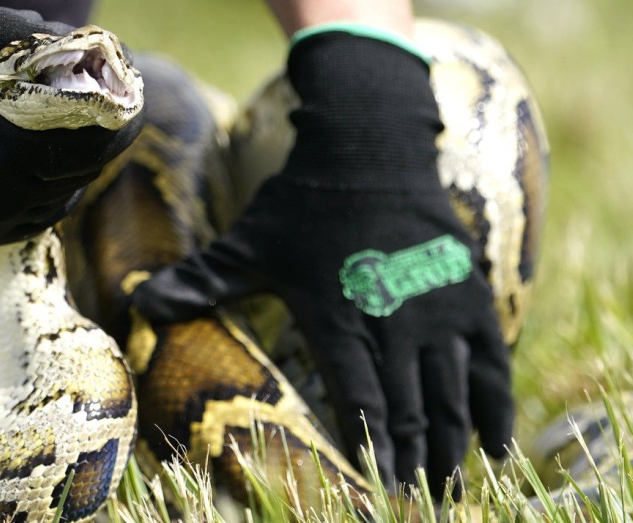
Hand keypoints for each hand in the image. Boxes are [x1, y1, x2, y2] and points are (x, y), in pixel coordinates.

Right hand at [0, 7, 141, 251]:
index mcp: (19, 142)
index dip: (124, 125)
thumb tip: (98, 50)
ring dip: (68, 176)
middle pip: (83, 175)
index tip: (130, 109)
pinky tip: (32, 175)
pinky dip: (36, 201)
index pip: (100, 145)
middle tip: (101, 124)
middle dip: (97, 147)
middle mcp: (8, 190)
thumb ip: (52, 40)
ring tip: (60, 146)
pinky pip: (26, 223)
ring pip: (57, 203)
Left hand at [131, 30, 512, 494]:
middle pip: (411, 409)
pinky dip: (495, 406)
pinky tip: (496, 443)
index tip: (380, 490)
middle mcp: (393, 320)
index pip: (360, 398)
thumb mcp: (247, 243)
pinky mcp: (468, 293)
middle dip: (415, 460)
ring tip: (450, 486)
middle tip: (419, 503)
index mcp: (337, 316)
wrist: (369, 145)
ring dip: (453, 445)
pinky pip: (491, 362)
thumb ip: (199, 281)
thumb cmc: (303, 200)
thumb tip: (136, 304)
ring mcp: (437, 308)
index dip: (372, 448)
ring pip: (452, 394)